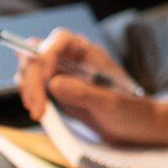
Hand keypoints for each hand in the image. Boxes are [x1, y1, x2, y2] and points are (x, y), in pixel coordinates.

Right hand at [18, 29, 158, 140]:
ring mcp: (63, 73)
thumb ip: (85, 93)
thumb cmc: (133, 112)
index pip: (59, 40)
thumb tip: (54, 82)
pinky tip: (39, 112)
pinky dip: (30, 96)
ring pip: (30, 68)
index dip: (47, 56)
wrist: (139, 126)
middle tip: (37, 108)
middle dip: (32, 78)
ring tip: (39, 112)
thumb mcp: (112, 104)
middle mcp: (73, 59)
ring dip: (28, 88)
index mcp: (91, 53)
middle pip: (37, 53)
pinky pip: (33, 84)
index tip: (48, 80)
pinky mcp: (56, 89)